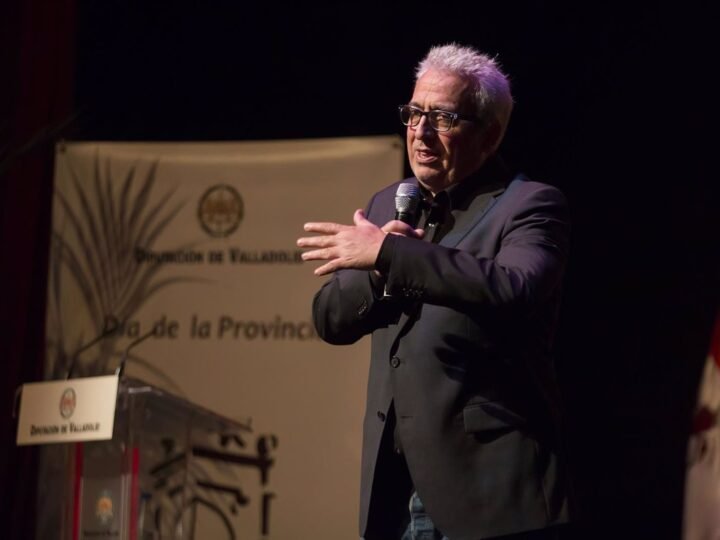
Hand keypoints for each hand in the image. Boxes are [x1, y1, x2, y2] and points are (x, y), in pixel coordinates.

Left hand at [298, 210, 422, 275]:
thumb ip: (360, 219)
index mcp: (347, 231)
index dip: (317, 227)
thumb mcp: (368, 225)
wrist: (384, 249)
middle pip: (323, 240)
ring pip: (324, 253)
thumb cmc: (378, 238)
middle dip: (310, 241)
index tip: (306, 227)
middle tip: (299, 242)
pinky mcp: (347, 261)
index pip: (328, 227)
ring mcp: (343, 251)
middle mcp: (342, 240)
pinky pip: (333, 266)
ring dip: (313, 254)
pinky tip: (316, 272)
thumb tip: (358, 211)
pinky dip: (324, 269)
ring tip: (304, 256)